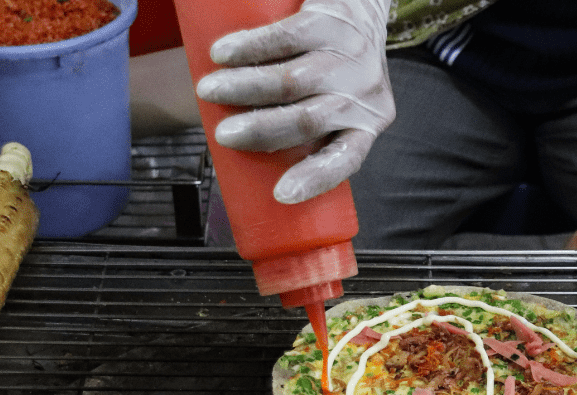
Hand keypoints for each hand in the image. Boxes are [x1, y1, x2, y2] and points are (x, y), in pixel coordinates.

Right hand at [194, 0, 394, 203]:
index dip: (314, 178)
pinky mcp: (328, 22)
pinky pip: (285, 38)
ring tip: (208, 92)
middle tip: (222, 136)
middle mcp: (363, 94)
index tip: (281, 195)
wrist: (364, 9)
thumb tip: (250, 161)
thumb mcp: (341, 106)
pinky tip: (222, 54)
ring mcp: (347, 58)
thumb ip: (310, 132)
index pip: (345, 160)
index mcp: (369, 125)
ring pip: (291, 81)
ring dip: (244, 88)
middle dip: (261, 131)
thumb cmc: (339, 70)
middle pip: (308, 120)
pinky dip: (249, 48)